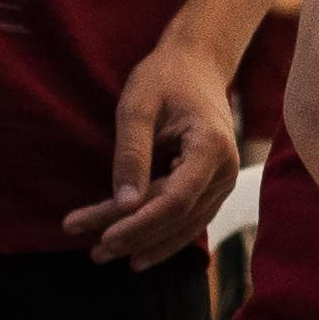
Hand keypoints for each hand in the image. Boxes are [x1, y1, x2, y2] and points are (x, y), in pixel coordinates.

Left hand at [66, 36, 242, 266]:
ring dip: (146, 244)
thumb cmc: (164, 78)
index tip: (101, 236)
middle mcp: (226, 170)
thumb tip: (124, 204)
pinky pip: (190, 221)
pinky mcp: (214, 187)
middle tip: (92, 251)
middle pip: (176, 216)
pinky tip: (137, 253)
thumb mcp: (137, 107)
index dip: (139, 224)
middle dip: (133, 235)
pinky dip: (163, 238)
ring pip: (184, 225)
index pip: (174, 200)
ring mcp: (224, 181)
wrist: (196, 64)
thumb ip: (131, 154)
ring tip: (103, 255)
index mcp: (211, 147)